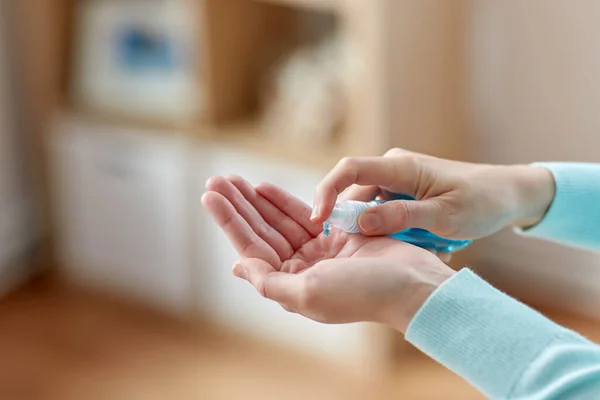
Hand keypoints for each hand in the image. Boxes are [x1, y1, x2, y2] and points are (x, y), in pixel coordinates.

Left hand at [202, 175, 453, 331]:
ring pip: (278, 222)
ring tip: (233, 178)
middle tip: (217, 179)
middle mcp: (300, 270)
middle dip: (238, 206)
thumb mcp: (308, 292)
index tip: (210, 195)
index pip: (251, 248)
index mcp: (290, 285)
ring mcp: (319, 253)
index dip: (230, 220)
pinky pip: (304, 215)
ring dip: (256, 201)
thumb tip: (236, 266)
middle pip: (261, 232)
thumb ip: (269, 280)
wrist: (413, 285)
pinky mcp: (337, 237)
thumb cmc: (363, 293)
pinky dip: (284, 201)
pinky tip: (264, 187)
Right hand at [311, 148, 555, 239]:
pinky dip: (393, 231)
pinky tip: (422, 243)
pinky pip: (384, 213)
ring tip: (418, 246)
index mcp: (400, 166)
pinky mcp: (404, 193)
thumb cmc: (482, 201)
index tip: (318, 221)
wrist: (509, 194)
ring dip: (382, 232)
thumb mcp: (444, 216)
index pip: (348, 170)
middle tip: (374, 254)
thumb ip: (401, 218)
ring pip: (369, 208)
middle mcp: (393, 168)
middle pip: (354, 195)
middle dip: (357, 226)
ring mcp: (398, 180)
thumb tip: (358, 222)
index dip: (327, 192)